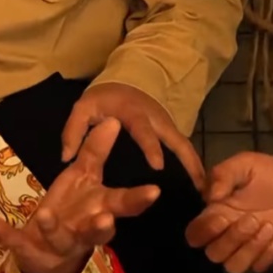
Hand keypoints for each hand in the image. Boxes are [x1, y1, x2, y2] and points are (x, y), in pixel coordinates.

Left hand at [0, 119, 160, 272]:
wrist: (48, 253)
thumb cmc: (73, 209)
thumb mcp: (83, 178)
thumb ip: (96, 152)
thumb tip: (112, 120)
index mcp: (98, 209)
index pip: (122, 204)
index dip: (138, 199)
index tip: (154, 190)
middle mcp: (82, 230)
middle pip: (98, 231)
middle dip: (102, 226)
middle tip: (107, 218)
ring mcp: (56, 243)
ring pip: (59, 237)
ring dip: (53, 227)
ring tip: (46, 214)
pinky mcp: (29, 249)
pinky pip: (15, 241)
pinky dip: (3, 233)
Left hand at [61, 82, 203, 189]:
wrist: (126, 79)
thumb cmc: (103, 98)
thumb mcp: (83, 108)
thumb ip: (73, 131)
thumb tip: (66, 157)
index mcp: (133, 114)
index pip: (143, 131)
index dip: (151, 148)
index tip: (158, 166)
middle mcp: (156, 120)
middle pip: (176, 141)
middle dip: (188, 163)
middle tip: (198, 188)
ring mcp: (167, 126)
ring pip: (185, 147)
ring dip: (196, 167)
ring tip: (206, 193)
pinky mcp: (171, 132)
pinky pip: (184, 149)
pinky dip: (193, 165)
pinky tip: (199, 186)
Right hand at [185, 152, 272, 272]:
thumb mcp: (246, 164)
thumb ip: (223, 174)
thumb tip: (211, 197)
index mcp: (216, 212)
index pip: (194, 234)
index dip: (204, 230)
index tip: (224, 216)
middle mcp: (226, 234)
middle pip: (213, 254)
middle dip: (232, 239)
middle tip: (253, 219)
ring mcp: (247, 248)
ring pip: (233, 266)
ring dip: (250, 249)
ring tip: (269, 226)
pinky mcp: (267, 257)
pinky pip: (259, 267)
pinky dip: (270, 251)